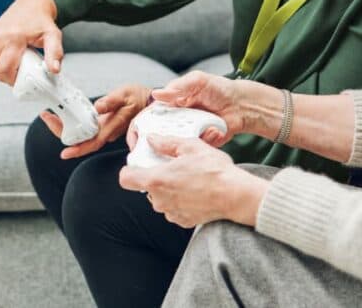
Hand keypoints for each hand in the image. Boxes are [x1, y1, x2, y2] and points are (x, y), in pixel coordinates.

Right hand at [0, 0, 62, 83]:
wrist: (31, 5)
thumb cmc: (41, 21)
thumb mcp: (53, 36)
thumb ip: (55, 53)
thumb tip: (54, 69)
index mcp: (13, 37)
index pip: (5, 69)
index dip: (14, 79)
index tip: (24, 78)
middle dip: (10, 77)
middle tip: (23, 70)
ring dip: (3, 71)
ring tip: (18, 62)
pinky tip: (10, 56)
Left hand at [42, 83, 150, 159]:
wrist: (148, 101)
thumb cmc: (138, 97)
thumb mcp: (125, 94)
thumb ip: (111, 100)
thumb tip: (97, 106)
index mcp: (110, 127)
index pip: (92, 142)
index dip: (77, 149)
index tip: (64, 153)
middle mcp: (105, 132)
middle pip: (80, 140)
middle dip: (61, 132)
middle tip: (46, 116)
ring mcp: (103, 130)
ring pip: (80, 135)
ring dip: (64, 127)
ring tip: (50, 113)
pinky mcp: (102, 125)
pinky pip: (84, 128)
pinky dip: (72, 122)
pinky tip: (64, 113)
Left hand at [118, 137, 269, 228]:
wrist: (235, 195)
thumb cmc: (214, 170)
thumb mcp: (191, 147)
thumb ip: (167, 143)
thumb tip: (152, 140)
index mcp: (157, 180)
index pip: (126, 179)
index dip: (130, 171)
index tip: (139, 165)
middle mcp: (160, 200)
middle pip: (146, 187)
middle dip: (157, 177)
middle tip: (175, 166)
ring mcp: (171, 213)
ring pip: (161, 198)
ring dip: (170, 189)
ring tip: (189, 178)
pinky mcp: (183, 221)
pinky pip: (174, 208)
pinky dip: (181, 200)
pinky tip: (196, 191)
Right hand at [147, 71, 251, 145]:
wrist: (241, 104)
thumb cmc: (219, 88)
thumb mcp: (198, 80)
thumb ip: (178, 86)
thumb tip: (157, 94)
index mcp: (171, 105)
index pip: (148, 118)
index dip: (138, 129)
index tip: (135, 140)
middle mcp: (176, 121)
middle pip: (157, 136)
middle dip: (155, 143)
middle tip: (160, 144)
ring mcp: (188, 133)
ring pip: (176, 145)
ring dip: (182, 142)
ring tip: (198, 131)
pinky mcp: (200, 143)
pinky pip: (196, 147)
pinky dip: (204, 140)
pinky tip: (214, 130)